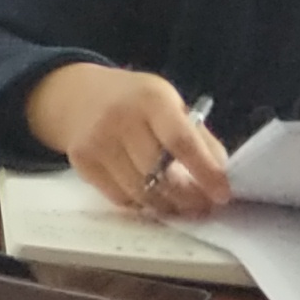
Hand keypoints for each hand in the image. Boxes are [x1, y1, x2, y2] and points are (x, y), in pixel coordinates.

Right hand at [29, 64, 231, 218]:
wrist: (76, 94)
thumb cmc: (135, 102)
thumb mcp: (170, 104)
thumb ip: (198, 138)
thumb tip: (220, 177)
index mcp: (151, 98)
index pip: (181, 141)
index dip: (205, 172)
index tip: (222, 195)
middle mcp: (120, 117)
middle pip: (160, 173)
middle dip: (187, 197)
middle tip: (202, 206)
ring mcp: (97, 141)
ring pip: (140, 192)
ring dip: (165, 205)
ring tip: (177, 203)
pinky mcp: (82, 161)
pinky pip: (119, 197)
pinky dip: (139, 202)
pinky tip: (147, 193)